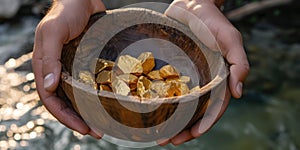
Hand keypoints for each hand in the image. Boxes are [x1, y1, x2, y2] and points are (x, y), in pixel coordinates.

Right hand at [32, 0, 105, 137]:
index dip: (65, 117)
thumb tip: (50, 86)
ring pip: (77, 96)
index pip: (51, 99)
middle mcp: (58, 70)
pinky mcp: (85, 62)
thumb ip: (49, 58)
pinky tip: (106, 103)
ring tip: (103, 123)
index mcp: (45, 66)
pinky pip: (88, 84)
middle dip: (78, 120)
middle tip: (96, 131)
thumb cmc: (66, 12)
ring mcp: (72, 67)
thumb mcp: (53, 32)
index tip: (83, 128)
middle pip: (65, 102)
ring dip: (88, 111)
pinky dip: (94, 96)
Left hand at [162, 0, 249, 144]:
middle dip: (183, 128)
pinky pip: (164, 87)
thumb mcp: (231, 39)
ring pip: (178, 104)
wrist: (191, 4)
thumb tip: (238, 93)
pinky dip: (158, 102)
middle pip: (194, 111)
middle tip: (168, 141)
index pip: (214, 106)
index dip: (206, 122)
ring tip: (157, 134)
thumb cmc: (213, 21)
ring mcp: (185, 76)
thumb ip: (239, 64)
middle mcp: (201, 81)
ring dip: (169, 121)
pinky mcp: (170, 68)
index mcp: (217, 79)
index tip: (193, 135)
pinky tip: (147, 111)